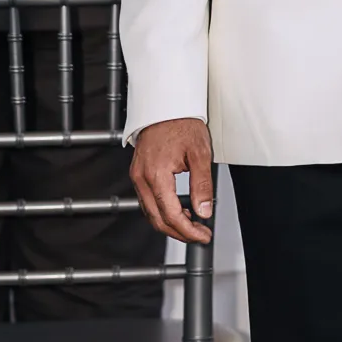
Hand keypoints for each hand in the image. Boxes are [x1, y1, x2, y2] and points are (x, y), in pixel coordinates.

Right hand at [130, 117, 213, 243]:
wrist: (166, 105)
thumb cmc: (182, 123)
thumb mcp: (200, 154)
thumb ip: (202, 185)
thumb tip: (204, 211)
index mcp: (156, 175)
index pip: (171, 215)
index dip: (188, 231)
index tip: (203, 235)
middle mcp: (142, 178)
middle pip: (157, 219)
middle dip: (179, 233)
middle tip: (200, 235)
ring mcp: (137, 176)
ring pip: (150, 213)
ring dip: (170, 224)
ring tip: (193, 226)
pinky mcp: (138, 173)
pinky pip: (148, 201)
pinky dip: (162, 211)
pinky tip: (179, 211)